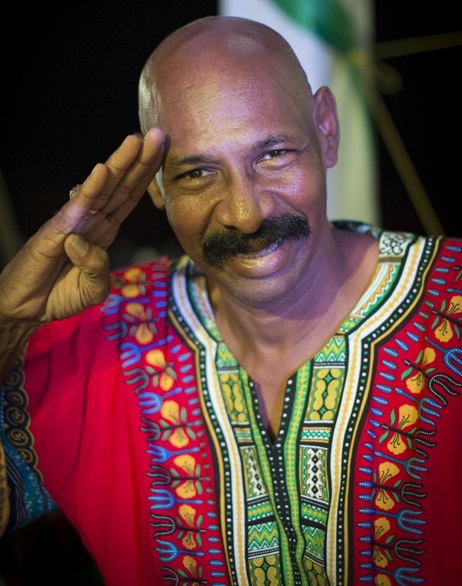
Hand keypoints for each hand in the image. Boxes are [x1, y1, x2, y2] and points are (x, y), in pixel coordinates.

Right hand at [0, 128, 164, 324]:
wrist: (28, 307)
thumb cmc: (62, 294)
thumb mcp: (94, 288)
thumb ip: (99, 270)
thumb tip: (84, 244)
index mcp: (106, 230)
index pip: (131, 197)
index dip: (147, 176)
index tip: (164, 152)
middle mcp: (93, 221)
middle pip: (122, 186)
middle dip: (141, 161)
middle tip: (159, 134)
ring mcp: (75, 222)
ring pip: (103, 188)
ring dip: (120, 164)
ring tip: (137, 140)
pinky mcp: (57, 229)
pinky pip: (78, 207)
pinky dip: (91, 188)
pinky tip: (103, 169)